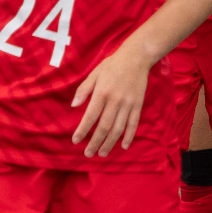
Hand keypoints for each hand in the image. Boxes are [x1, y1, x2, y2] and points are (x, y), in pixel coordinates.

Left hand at [70, 40, 150, 156]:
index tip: (76, 141)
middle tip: (88, 154)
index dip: (82, 130)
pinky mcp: (138, 104)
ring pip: (118, 128)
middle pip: (104, 127)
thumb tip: (73, 106)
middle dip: (95, 142)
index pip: (90, 116)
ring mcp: (128, 104)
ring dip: (110, 143)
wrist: (136, 58)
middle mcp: (115, 101)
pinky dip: (129, 136)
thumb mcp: (94, 74)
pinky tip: (124, 146)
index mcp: (102, 93)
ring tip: (102, 153)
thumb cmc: (112, 65)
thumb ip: (83, 90)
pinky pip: (133, 123)